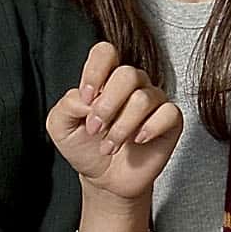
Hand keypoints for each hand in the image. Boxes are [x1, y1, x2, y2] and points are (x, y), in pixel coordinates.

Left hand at [45, 42, 183, 202]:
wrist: (103, 179)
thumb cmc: (84, 148)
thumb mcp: (61, 127)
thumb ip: (67, 105)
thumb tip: (87, 98)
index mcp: (105, 78)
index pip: (105, 52)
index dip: (95, 72)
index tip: (86, 99)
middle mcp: (131, 84)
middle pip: (127, 74)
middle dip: (107, 106)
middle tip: (95, 129)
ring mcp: (153, 100)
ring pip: (143, 98)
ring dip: (122, 127)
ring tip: (109, 145)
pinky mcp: (170, 120)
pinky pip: (168, 112)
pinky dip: (150, 128)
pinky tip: (137, 140)